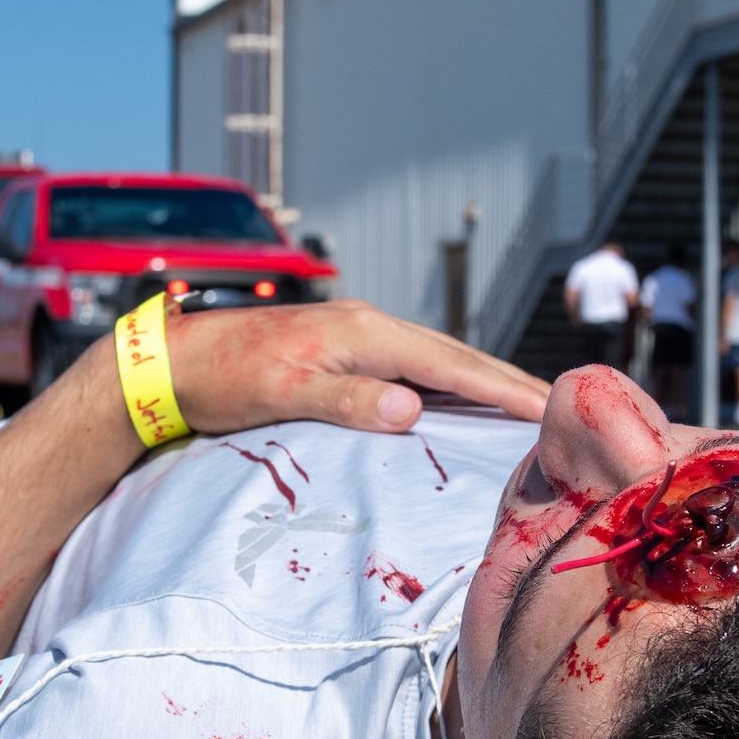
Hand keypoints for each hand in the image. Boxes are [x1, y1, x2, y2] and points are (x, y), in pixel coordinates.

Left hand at [152, 300, 549, 434]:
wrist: (173, 361)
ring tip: (532, 409)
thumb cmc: (223, 378)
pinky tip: (466, 406)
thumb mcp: (282, 393)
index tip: (551, 410)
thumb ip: (346, 400)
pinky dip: (454, 386)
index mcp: (365, 333)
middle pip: (459, 358)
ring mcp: (361, 339)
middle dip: (513, 384)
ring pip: (442, 362)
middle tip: (565, 410)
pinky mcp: (348, 354)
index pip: (453, 364)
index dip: (504, 389)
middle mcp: (371, 328)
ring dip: (488, 384)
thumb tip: (412, 409)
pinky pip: (419, 370)